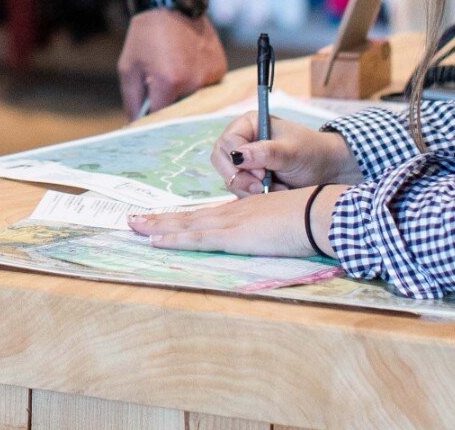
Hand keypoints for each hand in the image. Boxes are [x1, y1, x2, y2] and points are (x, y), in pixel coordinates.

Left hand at [118, 8, 228, 118]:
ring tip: (174, 69)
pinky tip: (187, 63)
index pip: (161, 118)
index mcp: (168, 83)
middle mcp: (194, 82)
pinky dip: (197, 81)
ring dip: (184, 92)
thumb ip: (132, 102)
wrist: (169, 5)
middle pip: (180, 110)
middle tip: (160, 83)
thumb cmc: (145, 37)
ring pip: (195, 99)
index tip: (148, 111)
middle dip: (168, 103)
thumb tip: (136, 127)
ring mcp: (211, 75)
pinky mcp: (221, 68)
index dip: (152, 115)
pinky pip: (208, 87)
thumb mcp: (129, 69)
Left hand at [129, 187, 333, 257]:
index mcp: (245, 212)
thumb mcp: (287, 224)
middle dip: (161, 219)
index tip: (164, 220)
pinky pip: (197, 238)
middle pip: (190, 216)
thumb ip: (274, 230)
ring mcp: (231, 223)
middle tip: (134, 220)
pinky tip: (155, 241)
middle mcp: (232, 214)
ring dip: (158, 226)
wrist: (320, 213)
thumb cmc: (312, 219)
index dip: (183, 218)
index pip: (207, 216)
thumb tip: (274, 236)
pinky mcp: (233, 236)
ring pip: (186, 224)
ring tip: (134, 226)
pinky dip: (174, 239)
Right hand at [210, 114, 358, 194]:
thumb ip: (265, 152)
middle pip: (221, 160)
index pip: (228, 142)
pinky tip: (276, 192)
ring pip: (230, 179)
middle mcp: (243, 141)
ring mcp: (245, 161)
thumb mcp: (291, 152)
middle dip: (240, 178)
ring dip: (251, 189)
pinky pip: (240, 190)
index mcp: (249, 124)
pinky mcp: (249, 179)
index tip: (262, 173)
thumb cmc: (312, 153)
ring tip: (278, 188)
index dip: (239, 159)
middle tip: (262, 187)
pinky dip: (256, 196)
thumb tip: (237, 156)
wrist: (328, 171)